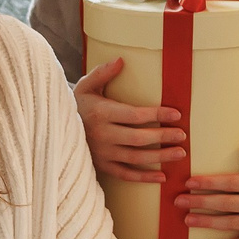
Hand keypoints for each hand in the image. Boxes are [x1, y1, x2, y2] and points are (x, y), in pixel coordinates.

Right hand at [76, 59, 184, 182]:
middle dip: (162, 137)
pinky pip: (125, 175)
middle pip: (138, 139)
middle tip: (182, 135)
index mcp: (101, 114)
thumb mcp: (86, 86)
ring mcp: (102, 153)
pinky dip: (144, 178)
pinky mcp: (102, 166)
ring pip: (135, 158)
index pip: (134, 115)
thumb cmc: (77, 104)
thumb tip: (120, 60)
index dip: (156, 115)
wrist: (56, 128)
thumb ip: (103, 73)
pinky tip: (162, 177)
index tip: (176, 114)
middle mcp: (102, 135)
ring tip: (180, 153)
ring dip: (159, 157)